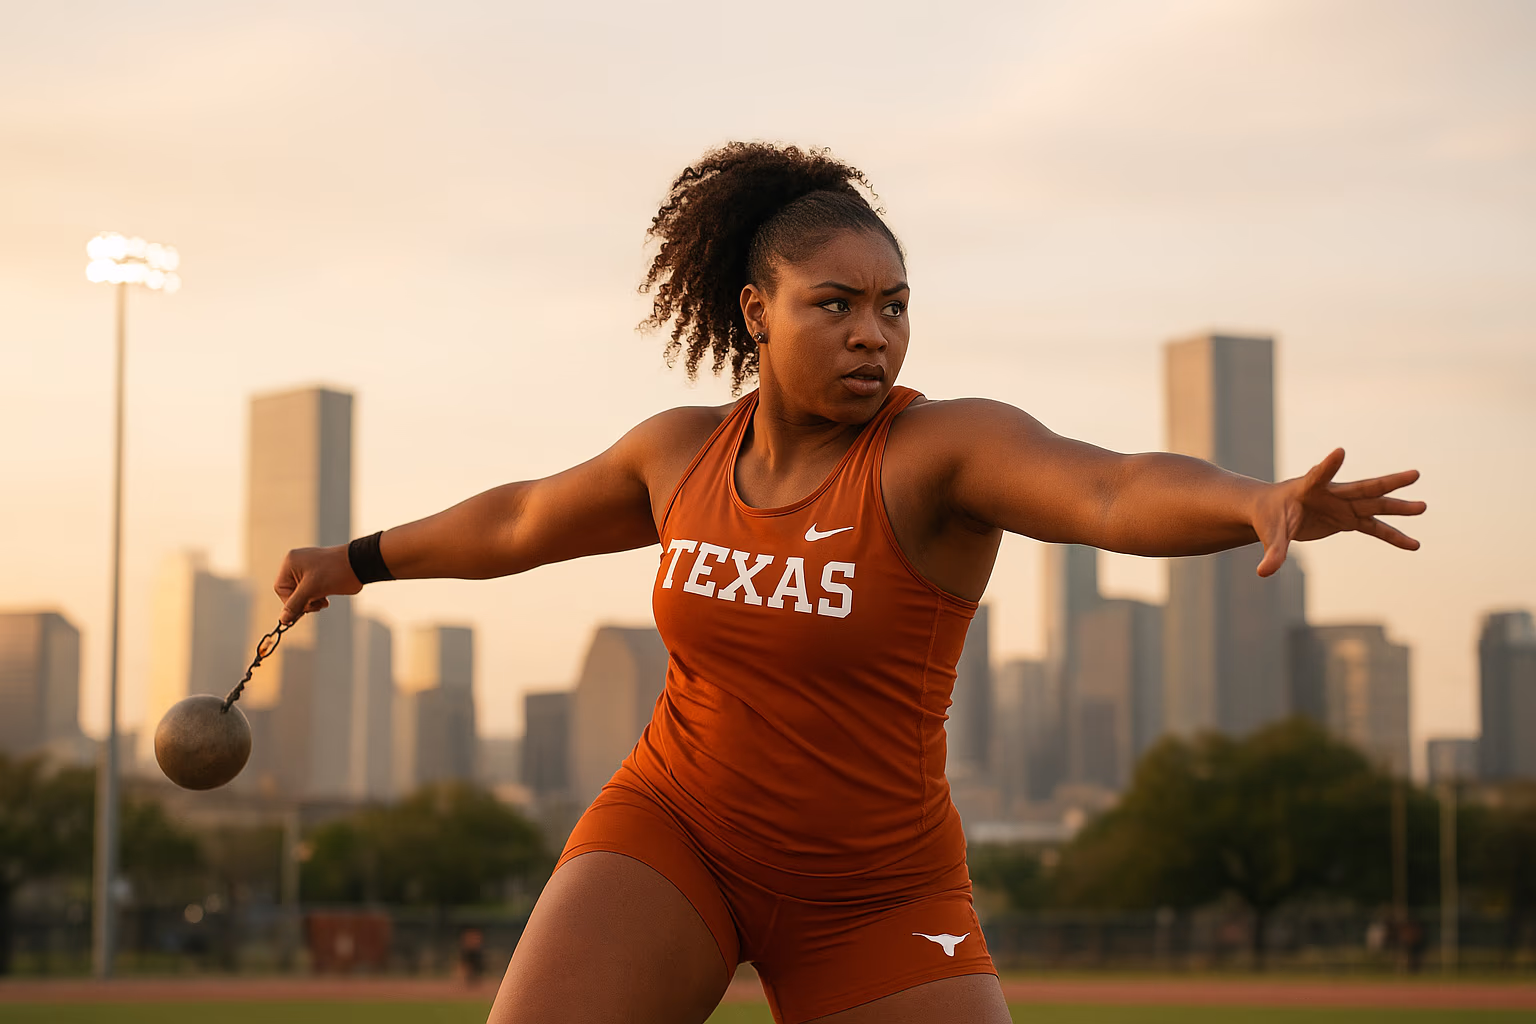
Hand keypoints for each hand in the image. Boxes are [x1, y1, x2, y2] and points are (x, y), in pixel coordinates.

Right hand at [274, 545, 361, 623]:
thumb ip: (295, 605)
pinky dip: (317, 598)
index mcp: (291, 563)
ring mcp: (309, 570)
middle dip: (303, 602)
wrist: (360, 564)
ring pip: (302, 594)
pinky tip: (326, 599)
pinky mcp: (319, 576)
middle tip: (315, 605)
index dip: (290, 602)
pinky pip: (312, 592)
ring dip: (311, 601)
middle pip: (291, 592)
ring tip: (323, 601)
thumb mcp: (311, 590)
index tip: (303, 608)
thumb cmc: (335, 572)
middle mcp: (298, 565)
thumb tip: (283, 620)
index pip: (281, 589)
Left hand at [1253, 448, 1425, 577]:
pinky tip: (1414, 545)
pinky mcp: (1349, 519)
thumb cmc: (1269, 517)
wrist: (1274, 512)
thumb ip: (1273, 551)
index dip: (1328, 465)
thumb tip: (1264, 573)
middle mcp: (1332, 493)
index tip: (1340, 452)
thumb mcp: (1270, 534)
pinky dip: (1393, 537)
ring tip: (1424, 507)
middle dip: (1389, 482)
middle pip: (1363, 487)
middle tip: (1415, 474)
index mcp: (1308, 488)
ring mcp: (1344, 505)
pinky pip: (1376, 528)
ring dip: (1399, 508)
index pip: (1318, 474)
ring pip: (1376, 505)